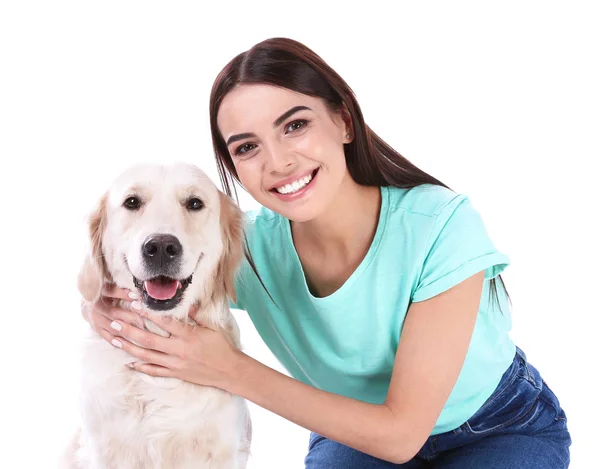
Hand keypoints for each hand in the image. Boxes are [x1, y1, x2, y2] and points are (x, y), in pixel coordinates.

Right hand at [81, 284, 145, 343]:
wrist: (86, 301)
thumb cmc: (105, 291)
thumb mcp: (110, 284)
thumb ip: (122, 285)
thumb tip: (141, 284)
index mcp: (98, 292)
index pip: (111, 291)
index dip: (123, 293)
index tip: (137, 295)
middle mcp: (94, 306)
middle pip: (112, 312)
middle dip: (129, 315)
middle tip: (144, 317)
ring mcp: (94, 319)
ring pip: (111, 325)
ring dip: (125, 328)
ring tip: (141, 330)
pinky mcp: (96, 329)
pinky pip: (106, 336)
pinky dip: (117, 340)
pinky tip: (127, 343)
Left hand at [107, 309, 242, 389]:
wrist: (229, 371)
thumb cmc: (222, 347)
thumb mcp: (212, 327)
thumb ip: (197, 315)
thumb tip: (185, 303)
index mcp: (188, 336)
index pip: (163, 322)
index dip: (147, 313)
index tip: (134, 304)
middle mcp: (179, 350)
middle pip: (149, 339)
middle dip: (129, 330)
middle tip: (114, 322)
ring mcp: (175, 364)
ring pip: (147, 355)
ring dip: (129, 347)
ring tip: (114, 340)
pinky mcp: (176, 374)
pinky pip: (155, 371)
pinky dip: (141, 368)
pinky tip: (128, 363)